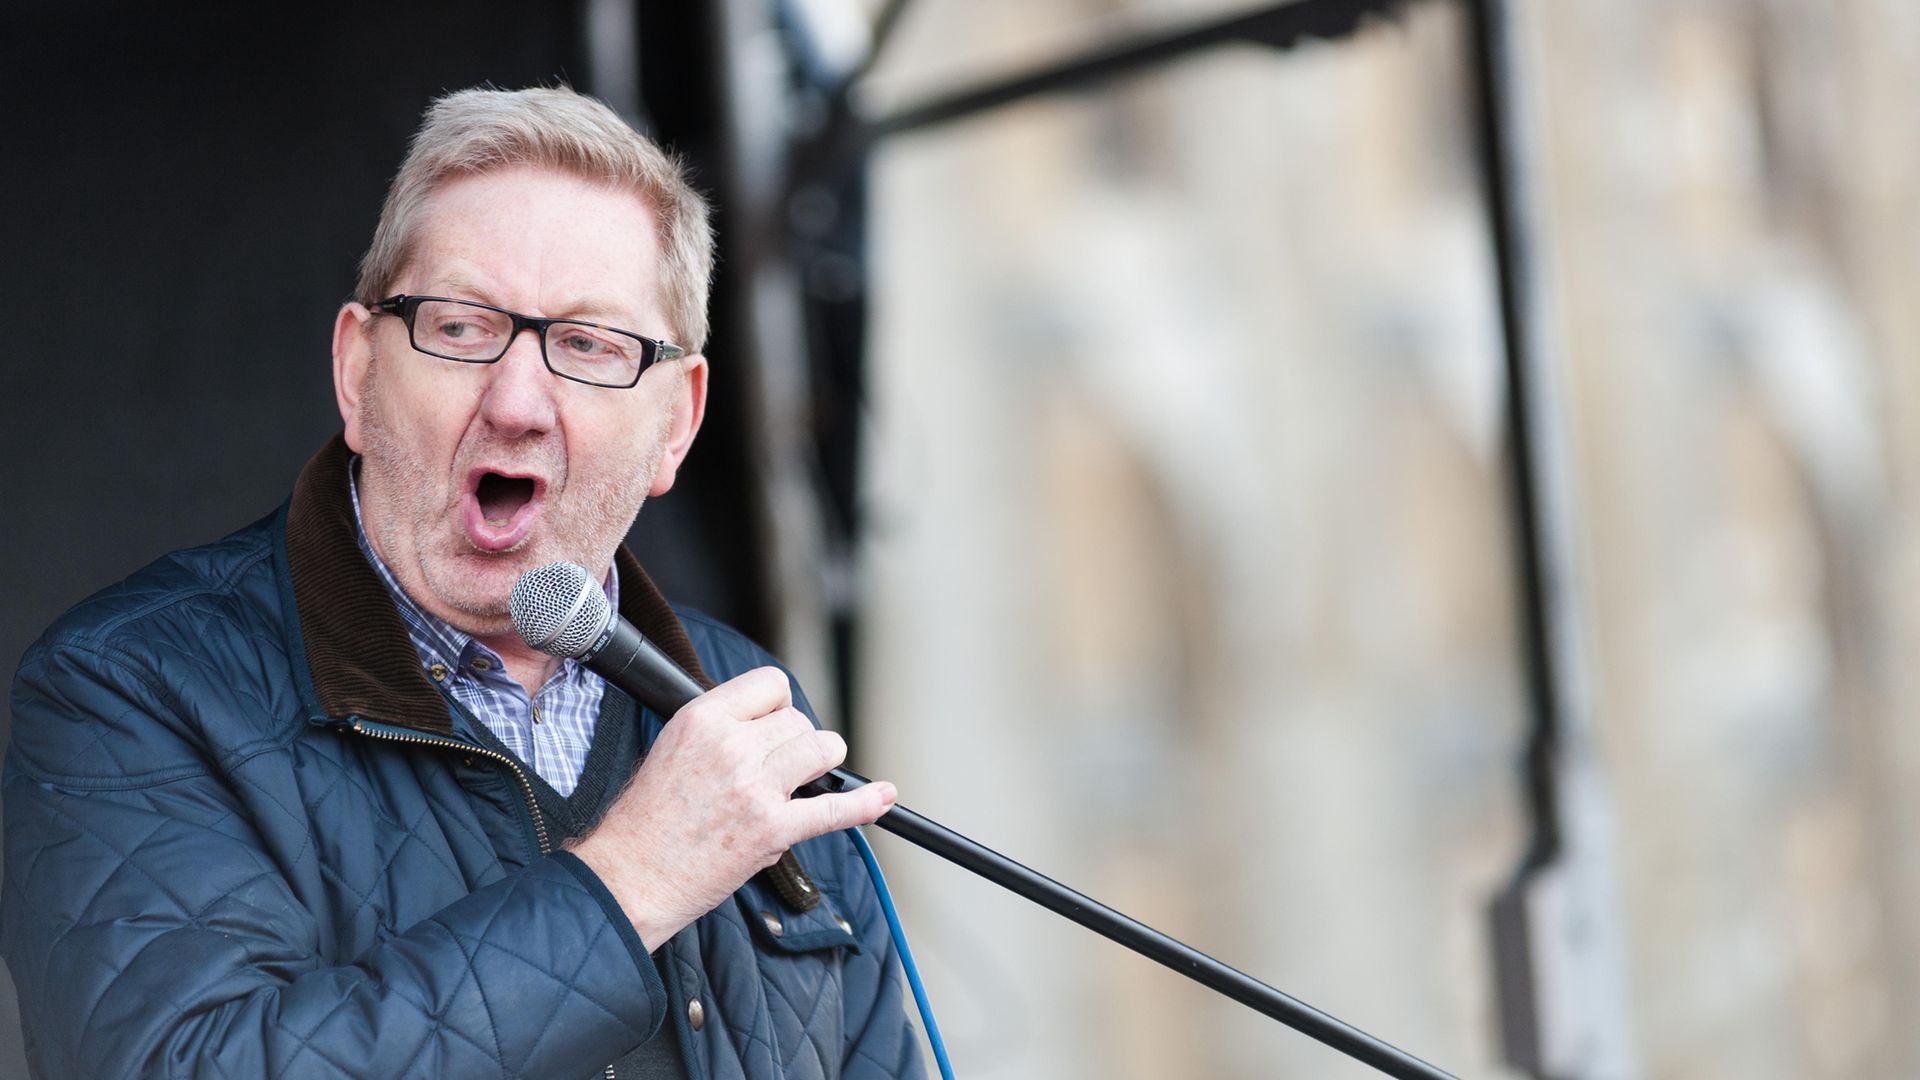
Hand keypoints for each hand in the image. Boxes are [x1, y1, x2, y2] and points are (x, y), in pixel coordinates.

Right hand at [567, 666, 896, 947]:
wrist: (630, 878)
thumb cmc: (645, 822)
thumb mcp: (671, 747)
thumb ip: (720, 729)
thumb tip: (765, 724)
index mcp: (703, 719)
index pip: (771, 685)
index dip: (780, 706)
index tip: (775, 725)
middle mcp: (732, 746)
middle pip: (800, 721)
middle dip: (797, 744)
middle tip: (780, 770)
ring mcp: (755, 788)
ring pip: (821, 750)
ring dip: (821, 765)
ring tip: (807, 781)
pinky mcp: (772, 829)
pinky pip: (835, 809)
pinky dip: (865, 804)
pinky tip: (884, 797)